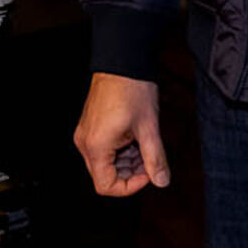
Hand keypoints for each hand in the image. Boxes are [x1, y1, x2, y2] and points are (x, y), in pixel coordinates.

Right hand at [73, 72, 169, 196]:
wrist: (122, 61)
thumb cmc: (133, 90)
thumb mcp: (149, 128)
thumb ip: (155, 158)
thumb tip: (162, 181)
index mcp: (96, 147)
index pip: (106, 186)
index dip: (130, 186)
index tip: (149, 172)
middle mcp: (85, 143)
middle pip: (105, 175)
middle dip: (131, 171)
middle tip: (150, 157)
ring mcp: (86, 134)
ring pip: (106, 162)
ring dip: (127, 160)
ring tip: (146, 142)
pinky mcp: (91, 127)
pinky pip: (104, 148)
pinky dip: (121, 149)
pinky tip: (137, 136)